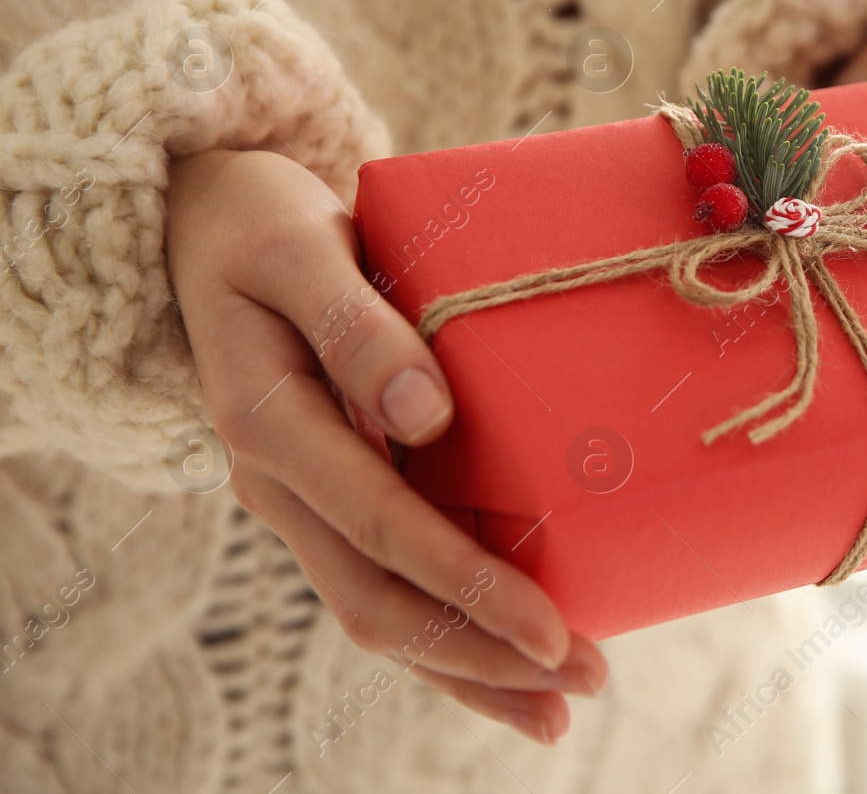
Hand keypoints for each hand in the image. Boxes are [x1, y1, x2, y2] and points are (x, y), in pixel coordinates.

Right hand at [166, 149, 604, 742]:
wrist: (211, 227)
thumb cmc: (264, 226)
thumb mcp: (301, 248)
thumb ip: (356, 328)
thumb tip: (426, 416)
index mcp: (270, 423)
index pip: (380, 527)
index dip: (468, 584)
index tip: (550, 629)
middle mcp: (280, 483)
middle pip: (379, 600)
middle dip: (482, 652)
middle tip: (587, 679)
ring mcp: (303, 498)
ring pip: (377, 610)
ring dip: (465, 665)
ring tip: (555, 707)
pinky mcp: (331, 494)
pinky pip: (381, 578)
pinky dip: (441, 628)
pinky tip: (499, 658)